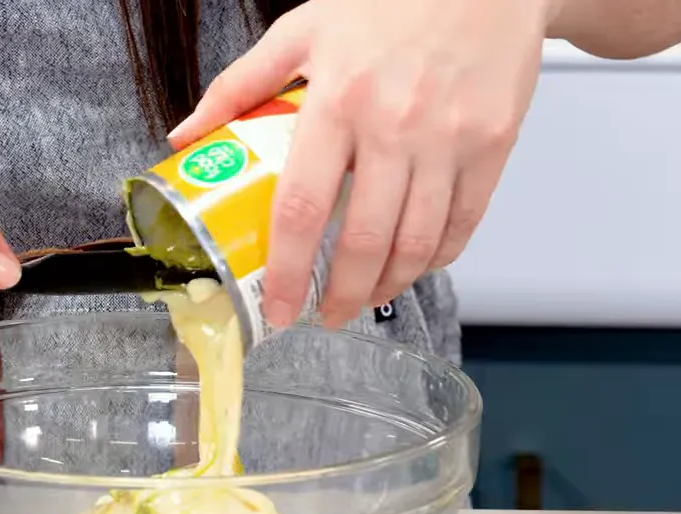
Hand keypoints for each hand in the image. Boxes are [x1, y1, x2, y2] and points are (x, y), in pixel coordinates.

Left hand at [168, 0, 554, 326]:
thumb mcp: (303, 29)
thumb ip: (240, 86)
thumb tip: (187, 136)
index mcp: (337, 100)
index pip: (300, 207)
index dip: (286, 270)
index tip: (278, 305)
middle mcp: (394, 124)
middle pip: (362, 240)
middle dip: (340, 296)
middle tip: (324, 316)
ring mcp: (449, 138)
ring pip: (417, 242)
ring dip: (386, 286)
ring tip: (364, 296)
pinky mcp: (494, 143)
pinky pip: (464, 222)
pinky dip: (437, 258)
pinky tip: (414, 265)